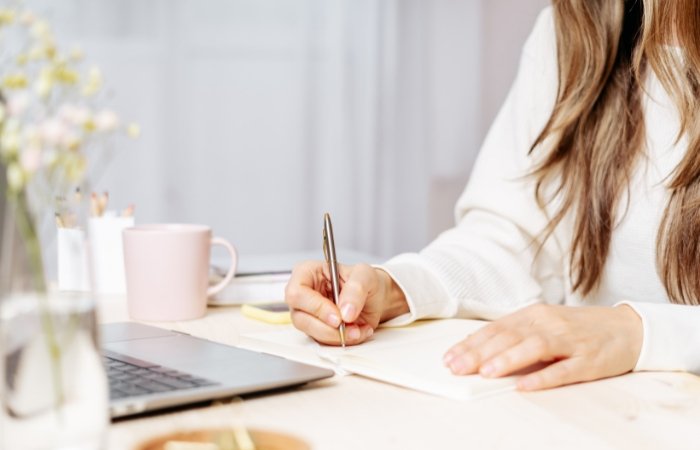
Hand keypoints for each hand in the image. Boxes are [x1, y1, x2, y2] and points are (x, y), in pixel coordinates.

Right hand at [285, 261, 408, 345]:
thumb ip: (356, 289)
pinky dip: (343, 340)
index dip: (316, 307)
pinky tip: (358, 332)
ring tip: (358, 329)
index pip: (297, 293)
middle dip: (327, 327)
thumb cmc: (365, 280)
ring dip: (337, 336)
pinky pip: (324, 342)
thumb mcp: (365, 275)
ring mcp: (308, 315)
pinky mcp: (317, 330)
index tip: (338, 316)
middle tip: (348, 326)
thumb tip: (345, 311)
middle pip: (300, 318)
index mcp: (306, 273)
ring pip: (312, 333)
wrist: (375, 297)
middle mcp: (303, 295)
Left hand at [442, 303, 642, 389]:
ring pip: (534, 348)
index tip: (449, 357)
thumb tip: (478, 350)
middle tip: (457, 367)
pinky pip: (564, 370)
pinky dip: (544, 378)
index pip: (496, 328)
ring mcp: (570, 341)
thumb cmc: (577, 329)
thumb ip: (515, 336)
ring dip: (508, 359)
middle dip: (480, 352)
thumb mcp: (544, 325)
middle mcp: (549, 323)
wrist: (628, 328)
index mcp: (534, 315)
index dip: (472, 343)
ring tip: (486, 372)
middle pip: (510, 337)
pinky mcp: (589, 360)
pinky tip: (526, 386)